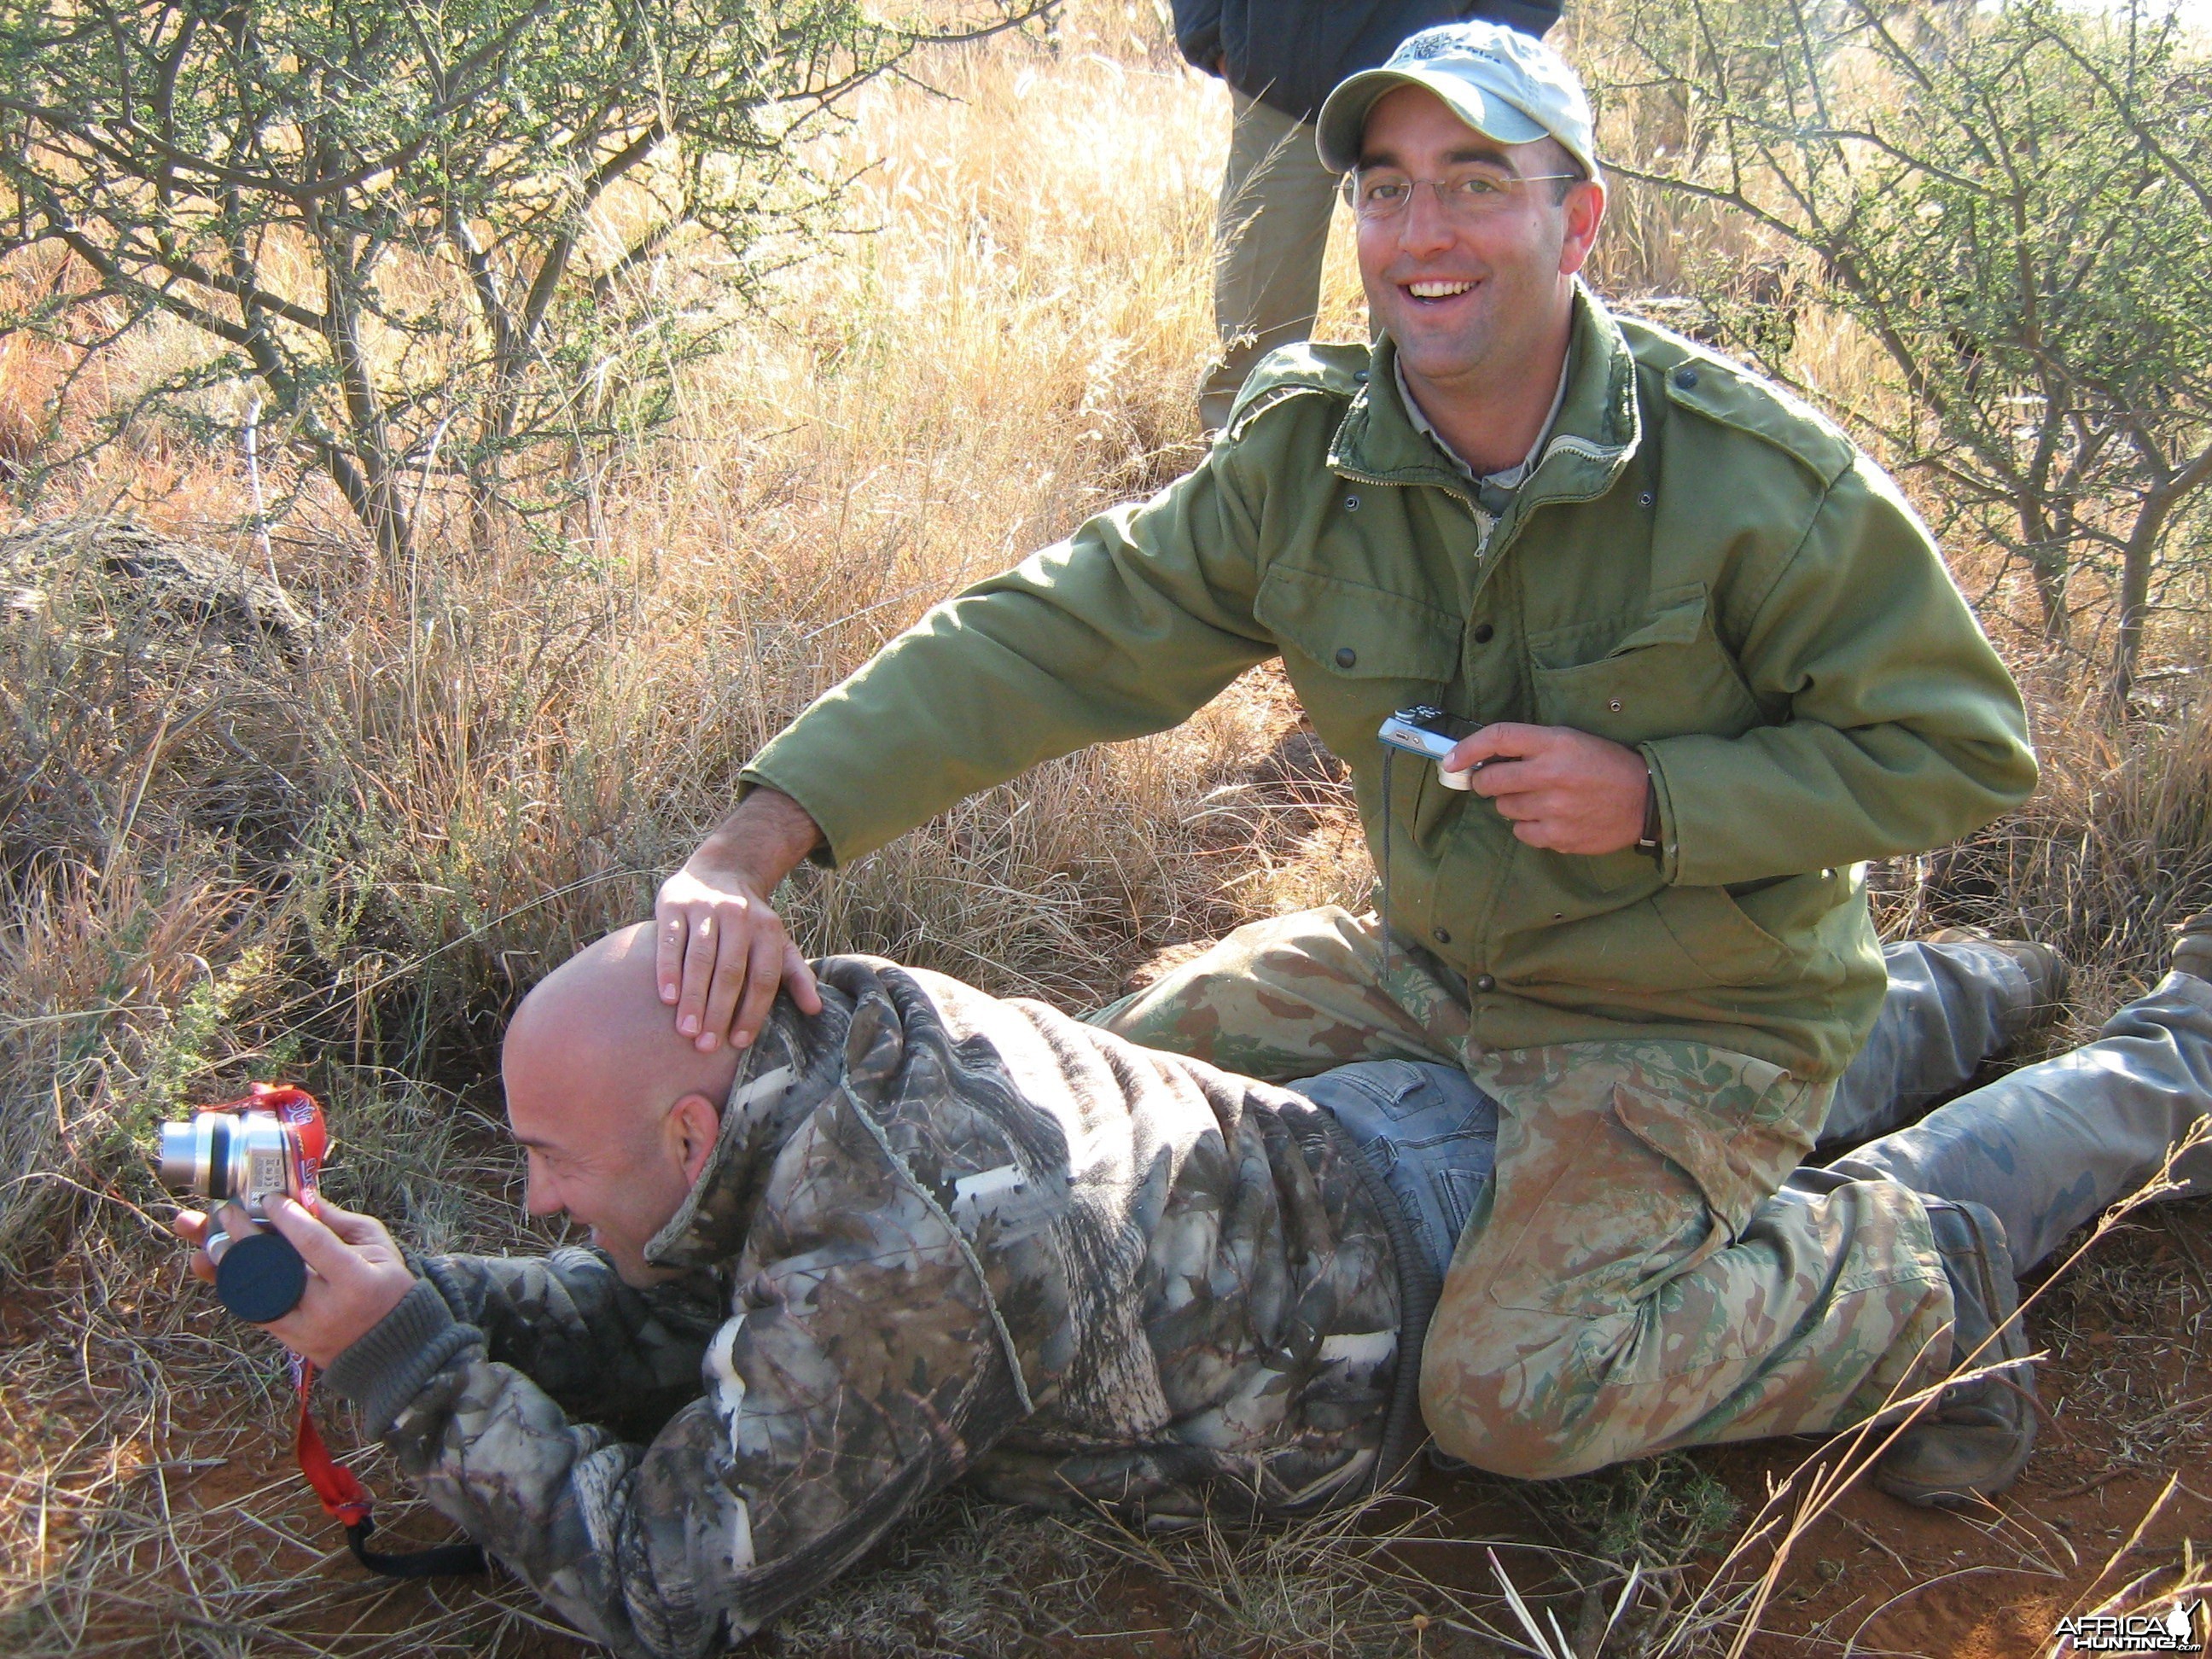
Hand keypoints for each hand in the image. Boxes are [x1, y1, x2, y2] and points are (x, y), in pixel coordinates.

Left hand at [173, 1195, 415, 1367]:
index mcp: (355, 1280)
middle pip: (275, 1269)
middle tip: (225, 1212)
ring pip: (255, 1295)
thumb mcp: (378, 1247)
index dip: (287, 1218)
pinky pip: (255, 1311)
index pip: (313, 1243)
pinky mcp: (291, 1340)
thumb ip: (339, 1222)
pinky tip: (220, 1267)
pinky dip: (237, 1288)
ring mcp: (305, 1328)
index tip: (268, 1197)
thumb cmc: (388, 1287)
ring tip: (207, 1243)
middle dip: (244, 1237)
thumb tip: (302, 1197)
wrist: (392, 1345)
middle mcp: (326, 1307)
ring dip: (227, 1267)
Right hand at [656, 787, 824, 1052]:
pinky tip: (667, 997)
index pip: (763, 978)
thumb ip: (795, 975)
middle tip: (706, 1046)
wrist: (720, 872)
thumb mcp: (777, 943)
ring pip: (700, 959)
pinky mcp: (675, 905)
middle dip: (719, 1012)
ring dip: (693, 997)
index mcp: (768, 930)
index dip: (752, 1012)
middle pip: (730, 972)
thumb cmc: (750, 923)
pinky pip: (671, 941)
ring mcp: (706, 909)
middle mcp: (739, 918)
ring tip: (686, 1031)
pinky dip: (669, 969)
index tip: (738, 1042)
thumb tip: (815, 1010)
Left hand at [1444, 722, 1651, 855]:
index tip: (1451, 761)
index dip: (1467, 748)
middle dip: (1487, 781)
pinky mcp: (1559, 836)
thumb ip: (1532, 746)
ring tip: (1539, 798)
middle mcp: (1551, 774)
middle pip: (1491, 780)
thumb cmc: (1605, 765)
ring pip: (1505, 808)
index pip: (1497, 737)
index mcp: (1554, 742)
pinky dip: (1529, 826)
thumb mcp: (1572, 740)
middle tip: (1498, 782)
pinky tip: (1550, 817)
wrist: (1646, 799)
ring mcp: (1554, 808)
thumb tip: (1486, 757)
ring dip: (1512, 803)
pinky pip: (1522, 832)